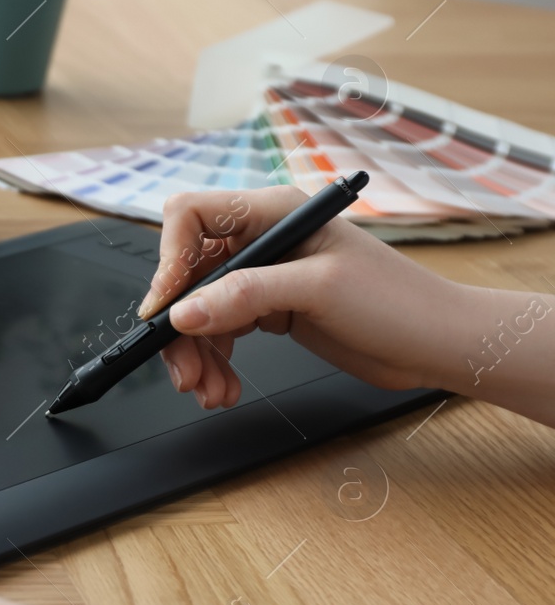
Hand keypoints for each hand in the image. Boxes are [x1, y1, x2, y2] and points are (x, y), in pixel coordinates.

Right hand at [140, 186, 466, 408]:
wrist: (438, 344)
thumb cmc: (398, 301)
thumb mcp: (318, 290)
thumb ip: (247, 295)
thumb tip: (184, 312)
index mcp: (272, 213)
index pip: (191, 218)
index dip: (169, 260)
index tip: (166, 309)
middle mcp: (261, 241)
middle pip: (188, 275)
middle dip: (181, 327)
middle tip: (185, 371)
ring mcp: (264, 277)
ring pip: (199, 310)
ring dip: (196, 354)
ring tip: (208, 390)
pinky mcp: (269, 310)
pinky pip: (220, 332)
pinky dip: (215, 362)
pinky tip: (224, 386)